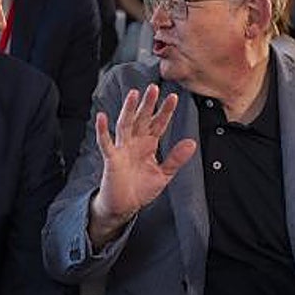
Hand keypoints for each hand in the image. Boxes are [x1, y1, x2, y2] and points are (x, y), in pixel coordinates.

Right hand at [88, 86, 196, 248]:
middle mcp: (135, 143)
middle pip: (142, 119)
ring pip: (125, 124)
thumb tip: (192, 143)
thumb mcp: (164, 174)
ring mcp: (122, 149)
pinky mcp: (111, 158)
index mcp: (149, 145)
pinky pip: (106, 142)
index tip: (174, 97)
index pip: (158, 124)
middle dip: (148, 104)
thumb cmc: (141, 188)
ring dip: (129, 110)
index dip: (165, 111)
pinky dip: (102, 130)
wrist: (124, 206)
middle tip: (154, 87)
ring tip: (133, 94)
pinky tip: (101, 117)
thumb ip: (176, 158)